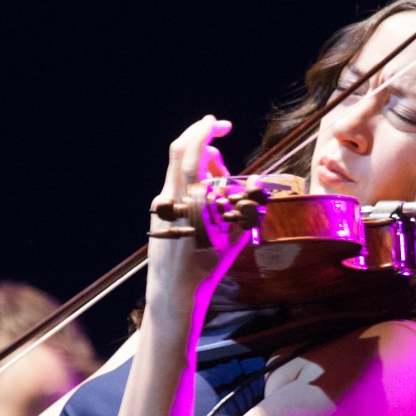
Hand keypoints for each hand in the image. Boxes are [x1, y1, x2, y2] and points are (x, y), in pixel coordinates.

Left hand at [149, 116, 249, 289]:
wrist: (174, 292)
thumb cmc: (206, 269)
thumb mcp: (233, 239)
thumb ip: (244, 208)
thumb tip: (255, 183)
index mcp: (188, 201)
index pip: (191, 154)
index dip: (204, 132)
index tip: (217, 123)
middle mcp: (169, 198)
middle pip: (179, 152)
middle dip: (202, 137)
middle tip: (221, 133)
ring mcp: (161, 204)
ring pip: (181, 170)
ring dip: (203, 164)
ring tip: (223, 180)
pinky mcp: (159, 211)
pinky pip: (178, 185)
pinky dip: (195, 180)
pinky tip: (210, 197)